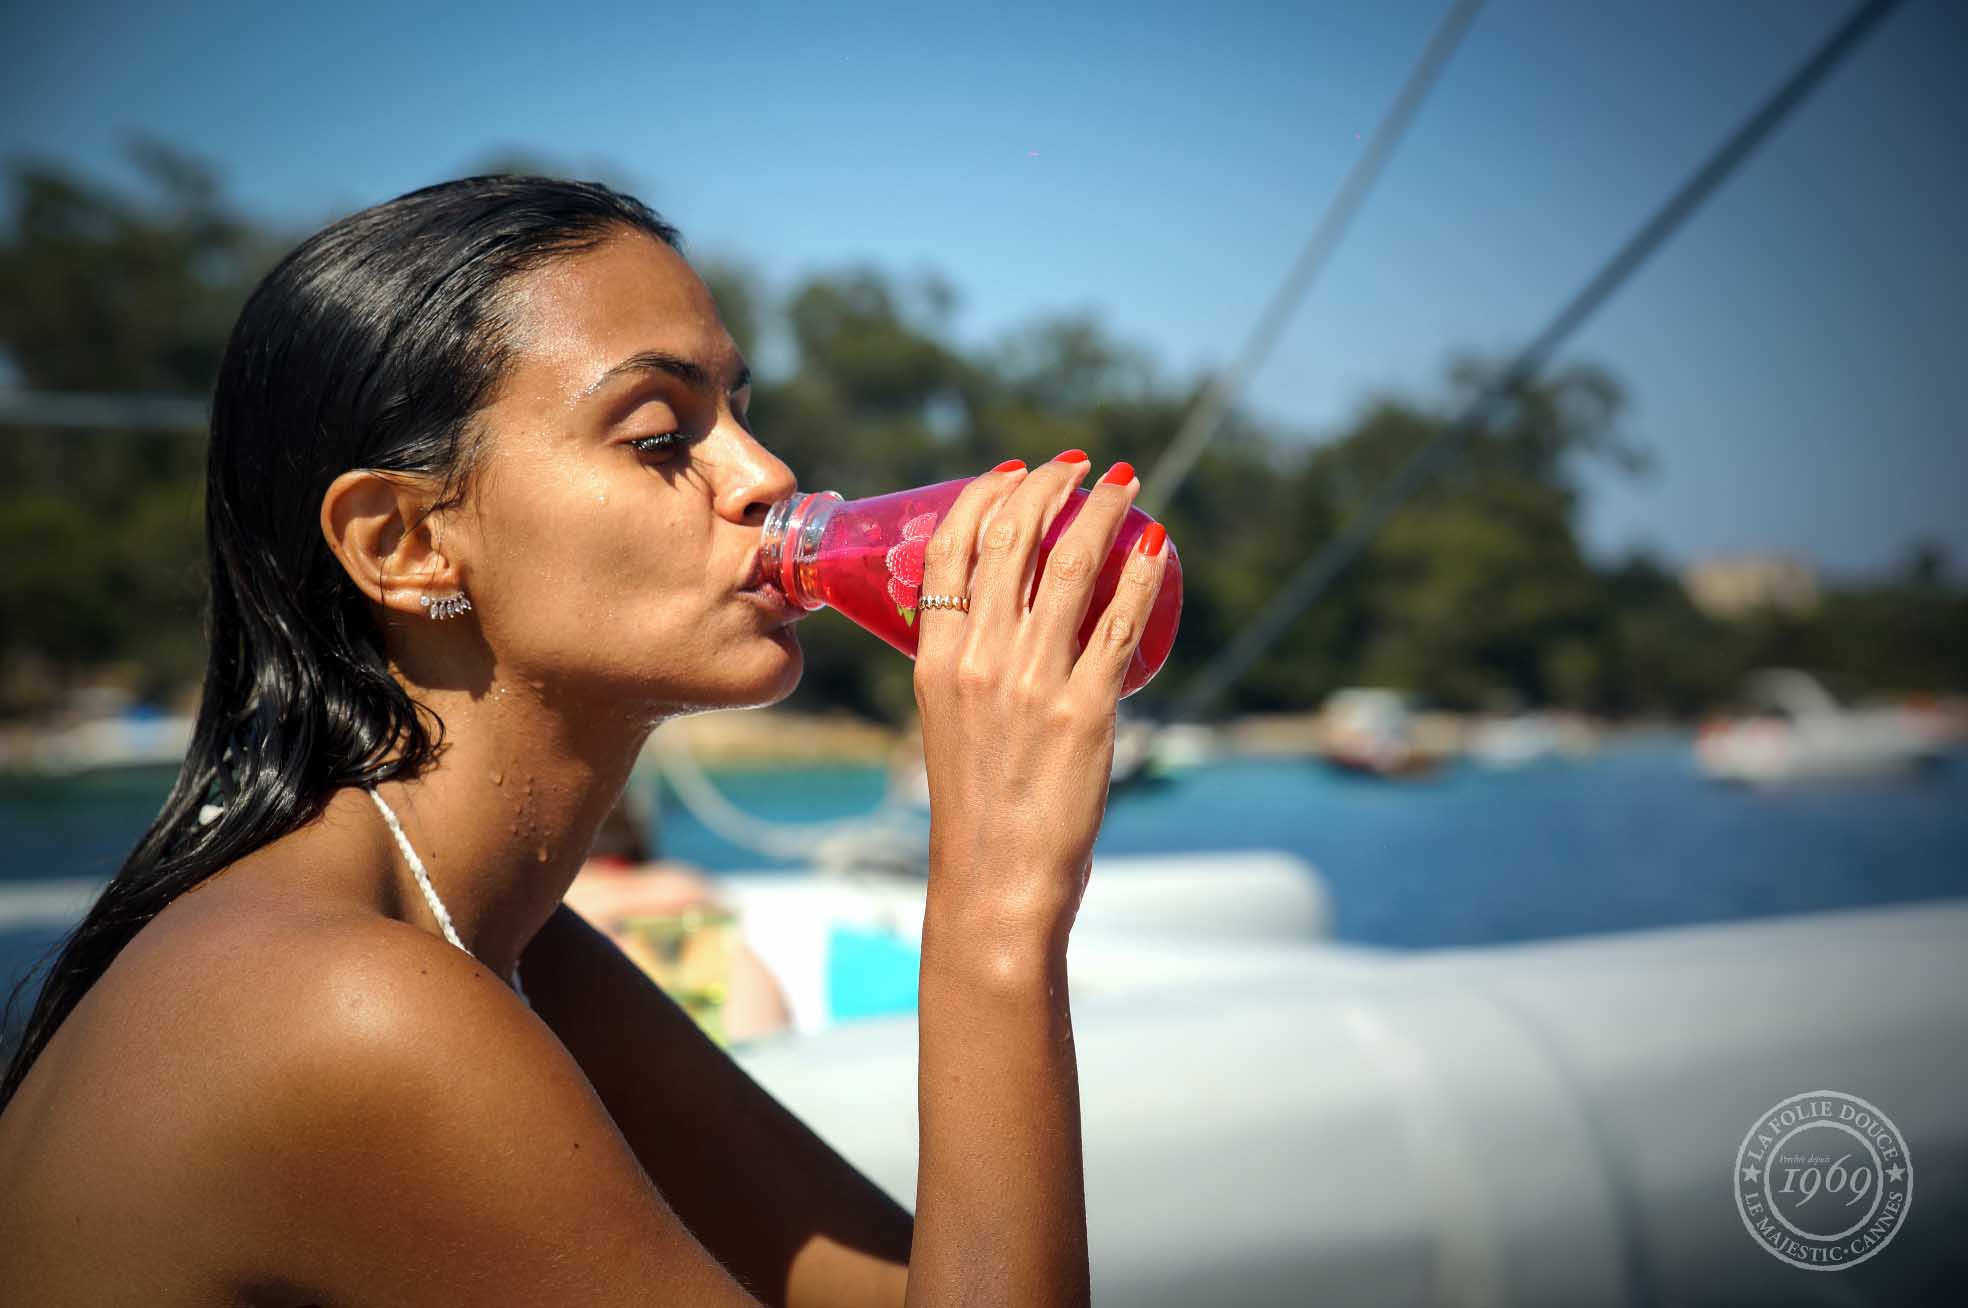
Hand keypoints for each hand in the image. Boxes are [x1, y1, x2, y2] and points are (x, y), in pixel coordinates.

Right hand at [911, 453, 1170, 943]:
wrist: (995, 881)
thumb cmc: (976, 808)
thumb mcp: (947, 723)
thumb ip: (969, 671)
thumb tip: (1007, 628)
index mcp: (935, 660)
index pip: (950, 550)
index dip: (984, 497)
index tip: (1014, 472)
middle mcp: (979, 660)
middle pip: (1011, 541)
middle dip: (1048, 487)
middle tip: (1078, 467)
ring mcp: (1032, 683)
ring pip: (1070, 566)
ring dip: (1102, 512)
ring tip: (1126, 485)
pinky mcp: (1085, 711)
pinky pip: (1119, 624)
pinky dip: (1140, 575)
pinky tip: (1156, 547)